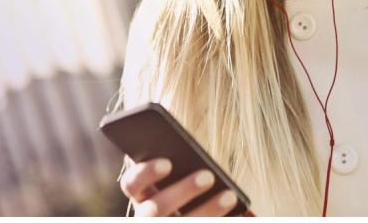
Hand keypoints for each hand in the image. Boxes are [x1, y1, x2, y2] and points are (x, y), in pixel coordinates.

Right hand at [120, 158, 239, 215]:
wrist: (187, 211)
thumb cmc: (185, 186)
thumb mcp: (179, 174)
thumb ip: (179, 162)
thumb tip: (191, 151)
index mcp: (140, 194)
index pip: (131, 183)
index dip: (146, 173)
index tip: (167, 163)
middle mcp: (145, 216)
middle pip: (155, 209)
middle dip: (182, 192)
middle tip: (208, 176)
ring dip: (206, 211)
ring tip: (229, 195)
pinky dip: (214, 219)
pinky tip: (235, 211)